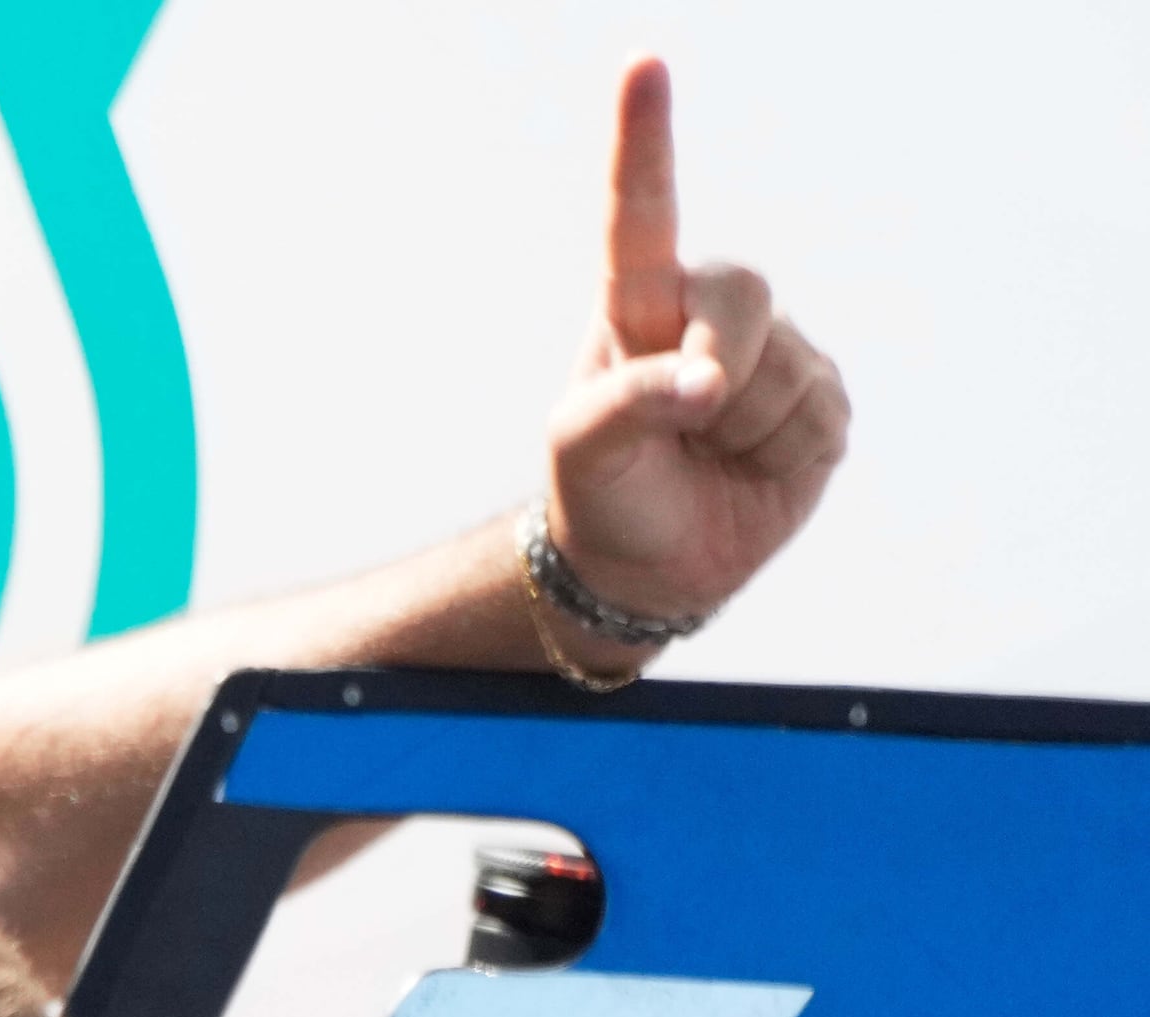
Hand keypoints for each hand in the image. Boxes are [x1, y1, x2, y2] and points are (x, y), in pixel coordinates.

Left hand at [537, 61, 851, 646]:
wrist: (646, 566)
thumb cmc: (602, 493)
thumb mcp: (581, 452)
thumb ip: (626, 405)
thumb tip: (706, 382)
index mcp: (638, 306)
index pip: (642, 215)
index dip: (645, 140)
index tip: (642, 65)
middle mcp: (710, 314)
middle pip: (744, 292)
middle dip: (719, 367)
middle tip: (686, 424)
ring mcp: (774, 352)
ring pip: (784, 369)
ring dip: (745, 428)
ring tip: (711, 452)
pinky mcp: (821, 400)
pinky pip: (820, 414)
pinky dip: (784, 454)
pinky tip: (753, 465)